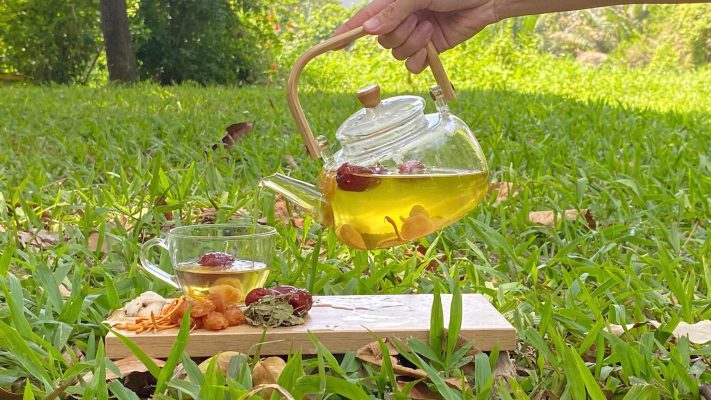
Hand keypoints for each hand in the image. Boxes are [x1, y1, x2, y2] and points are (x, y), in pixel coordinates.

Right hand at [334, 0, 498, 72]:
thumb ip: (394, 11)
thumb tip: (369, 30)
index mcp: (394, 3)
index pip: (363, 19)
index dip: (346, 32)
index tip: (331, 45)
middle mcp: (401, 19)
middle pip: (382, 40)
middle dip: (400, 34)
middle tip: (420, 20)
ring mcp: (415, 35)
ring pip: (397, 54)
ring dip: (414, 44)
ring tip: (432, 28)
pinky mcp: (430, 49)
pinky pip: (412, 65)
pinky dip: (420, 60)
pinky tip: (430, 49)